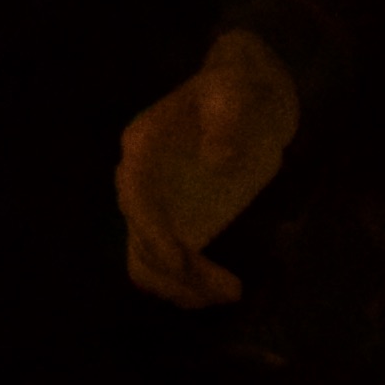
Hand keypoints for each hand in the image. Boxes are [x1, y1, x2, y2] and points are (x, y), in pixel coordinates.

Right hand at [116, 33, 301, 304]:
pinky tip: (217, 291)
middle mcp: (138, 180)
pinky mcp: (175, 223)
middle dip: (177, 271)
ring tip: (227, 293)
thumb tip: (217, 161)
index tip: (183, 262)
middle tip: (229, 288)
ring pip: (145, 261)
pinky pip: (164, 265)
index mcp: (143, 146)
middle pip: (139, 239)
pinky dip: (184, 285)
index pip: (136, 199)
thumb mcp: (237, 94)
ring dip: (179, 286)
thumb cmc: (239, 92)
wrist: (248, 98)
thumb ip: (226, 121)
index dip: (153, 234)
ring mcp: (156, 205)